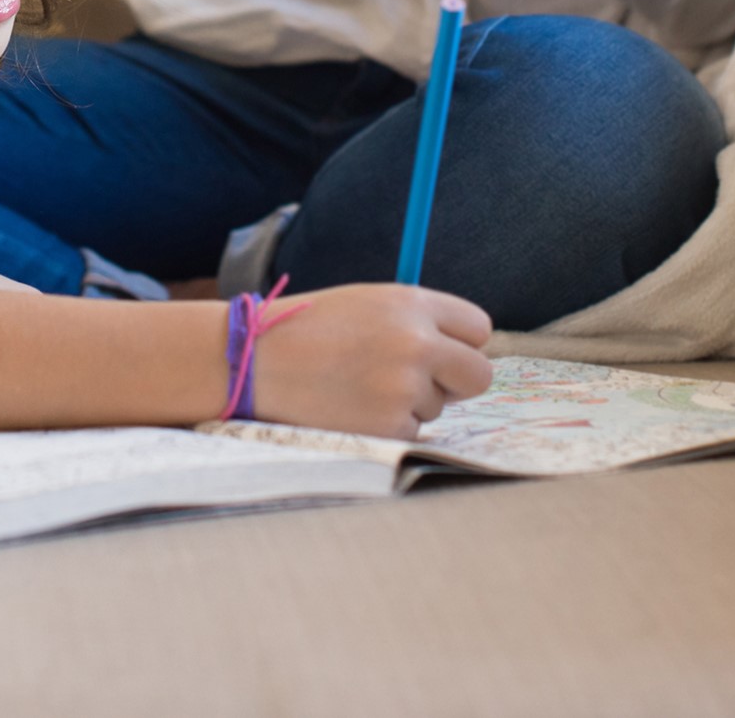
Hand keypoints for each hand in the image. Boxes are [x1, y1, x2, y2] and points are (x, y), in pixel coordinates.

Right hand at [252, 284, 493, 437]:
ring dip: (410, 402)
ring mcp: (405, 387)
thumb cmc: (310, 328)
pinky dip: (388, 425)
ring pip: (439, 406)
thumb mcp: (367, 302)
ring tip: (359, 384)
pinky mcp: (390, 426)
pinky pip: (411, 431)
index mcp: (411, 303)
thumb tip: (462, 354)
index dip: (462, 342)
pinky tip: (352, 406)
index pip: (478, 327)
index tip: (447, 351)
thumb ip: (417, 321)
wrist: (256, 361)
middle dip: (459, 381)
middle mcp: (416, 343)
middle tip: (425, 381)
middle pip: (479, 374)